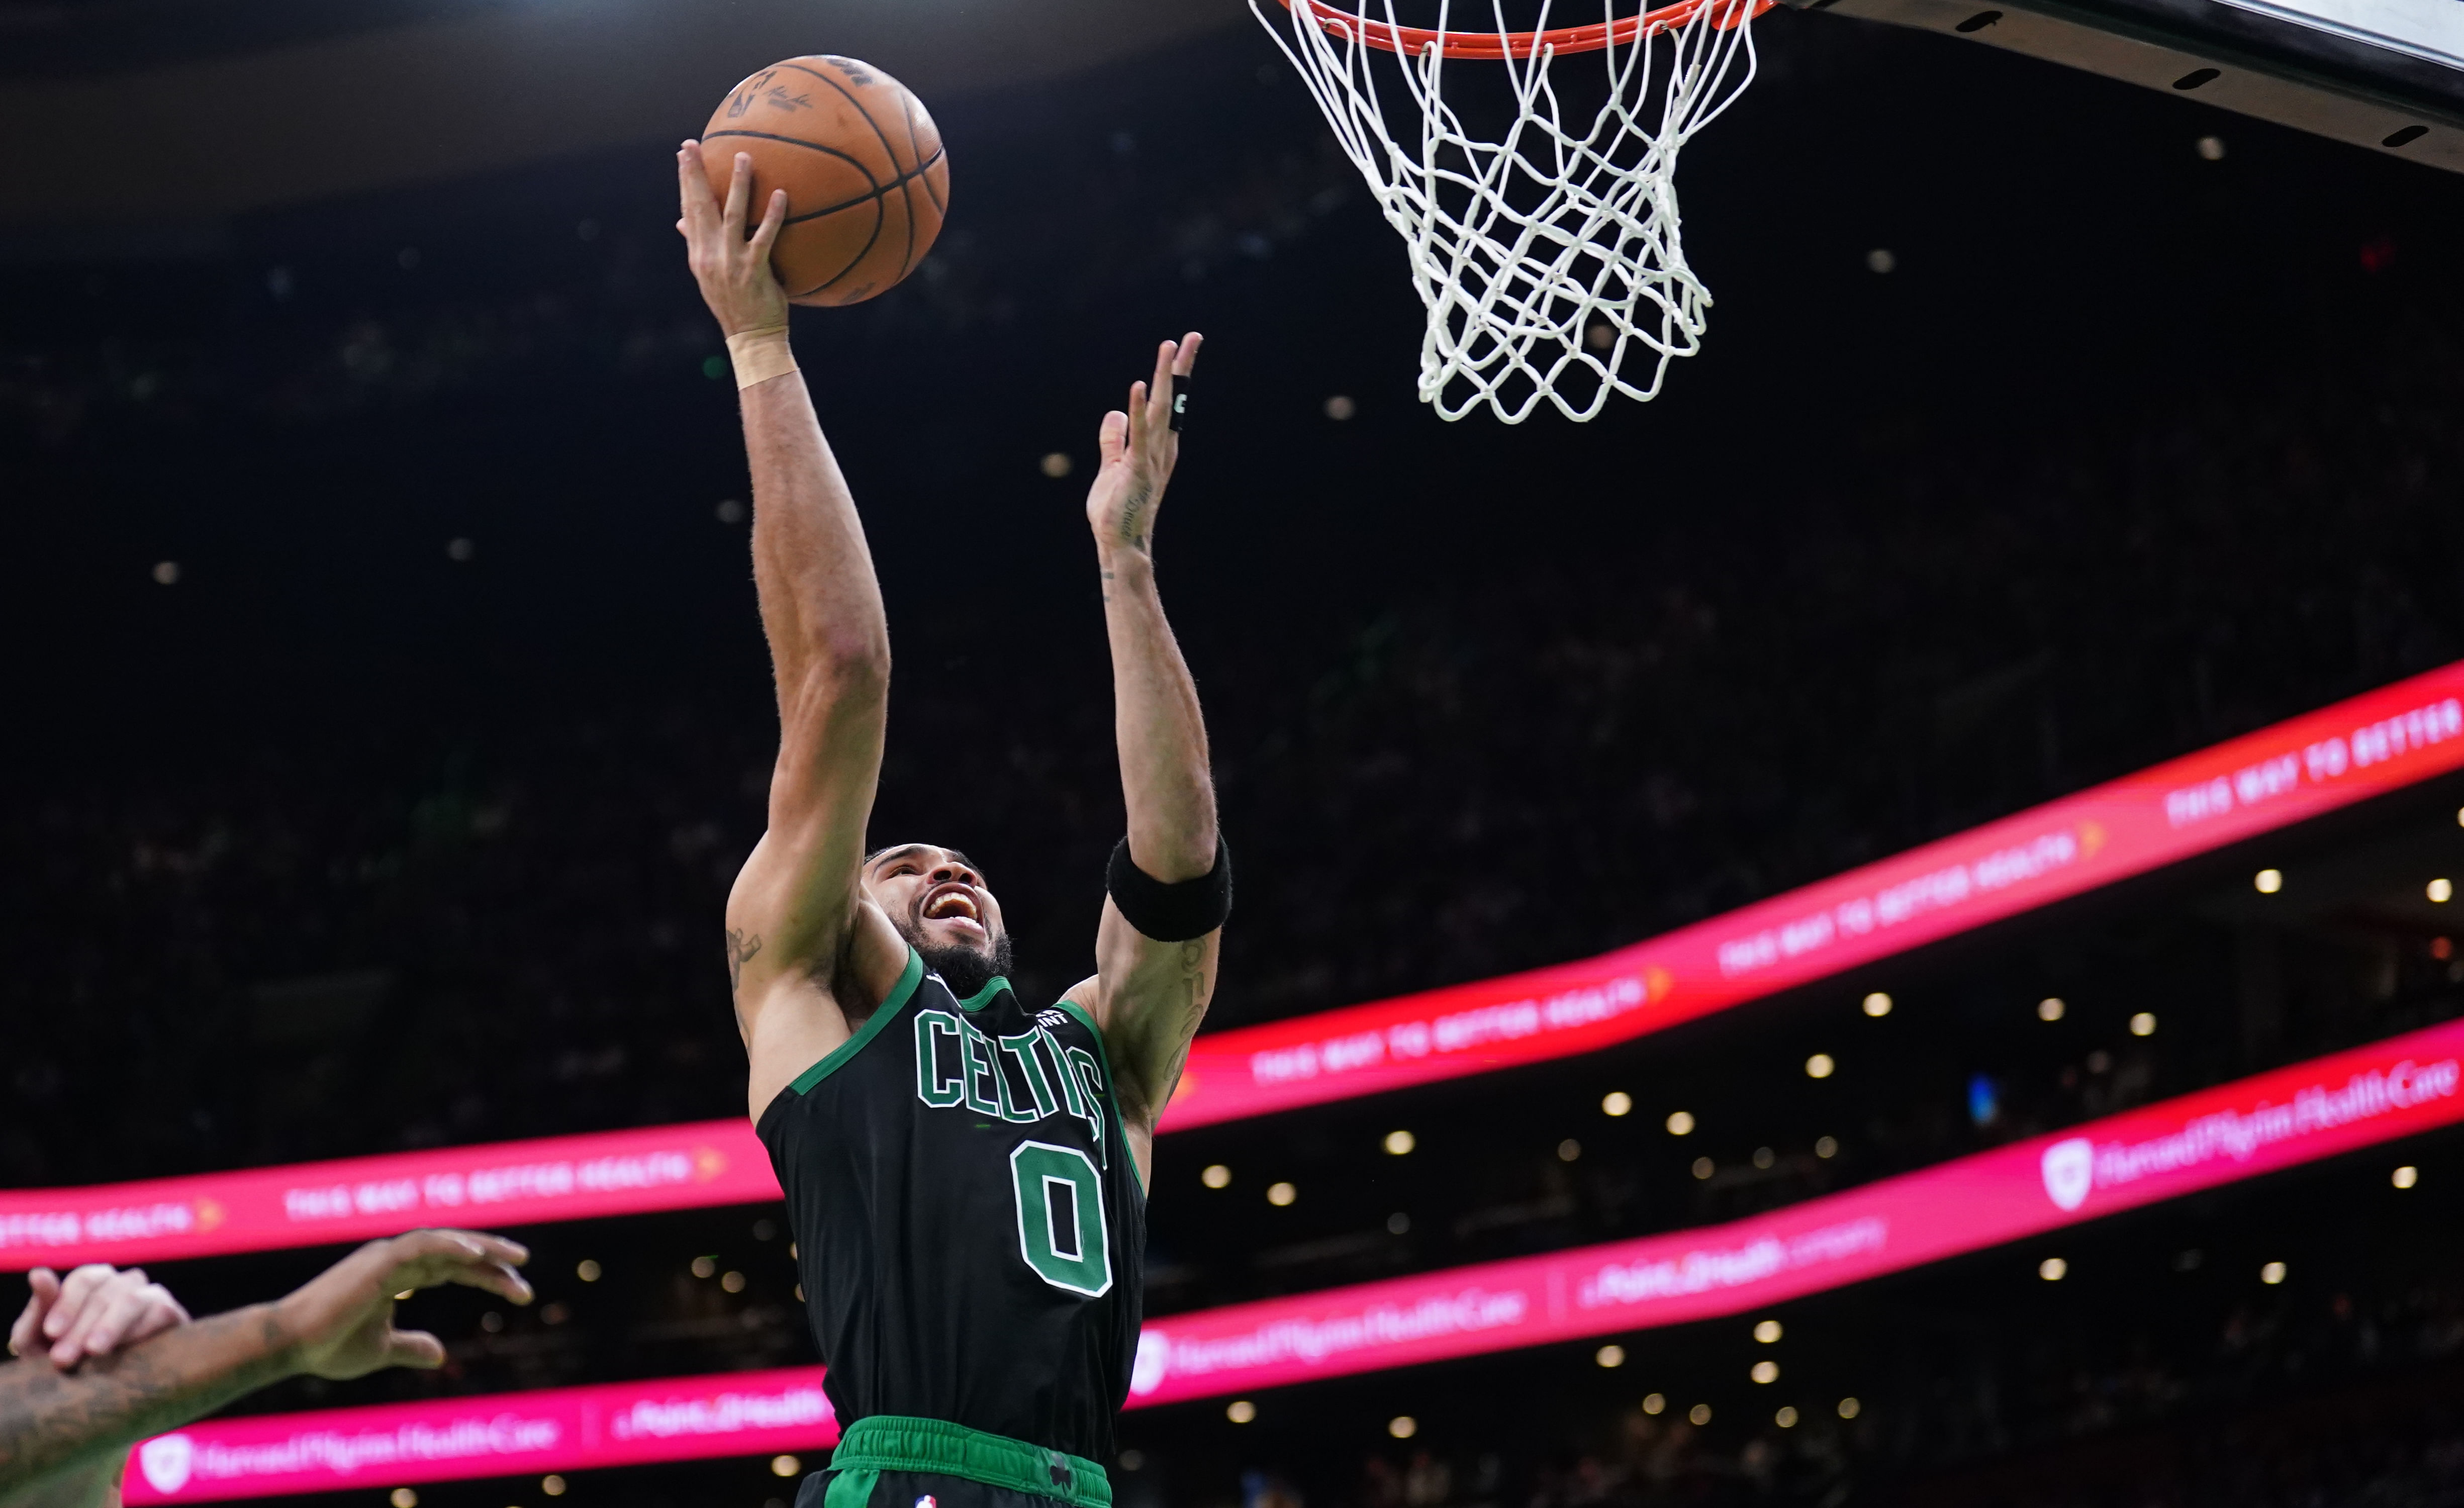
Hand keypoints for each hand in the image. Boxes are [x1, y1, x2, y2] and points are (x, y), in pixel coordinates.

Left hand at [9, 1265, 189, 1369]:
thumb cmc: (65, 1360)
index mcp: (93, 1282)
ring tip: (93, 1351)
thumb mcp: (39, 1341)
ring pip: (131, 1299)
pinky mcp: (172, 1314)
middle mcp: (124, 1283)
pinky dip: (140, 1329)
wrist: (103, 1395)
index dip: (67, 1304)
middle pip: (104, 1293)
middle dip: (79, 1328)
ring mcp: (151, 1296)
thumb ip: (39, 1309)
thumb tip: (38, 1273)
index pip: (84, 1279)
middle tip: (61, 1360)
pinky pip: (160, 1311)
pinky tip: (125, 1351)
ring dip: (109, 1325)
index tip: (51, 1333)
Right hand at [274, 1230, 531, 1381]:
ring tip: (518, 1259)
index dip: (487, 1276)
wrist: (290, 1346)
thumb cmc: (327, 1347)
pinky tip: (477, 1256)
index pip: (452, 1268)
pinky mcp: (378, 1262)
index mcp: (397, 1276)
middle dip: (494, 1260)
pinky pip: (421, 1245)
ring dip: (483, 1248)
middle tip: (527, 1270)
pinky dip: (450, 1246)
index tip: (521, 1293)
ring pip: (445, 1242)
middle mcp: (395, 1260)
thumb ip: (410, 1346)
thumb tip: (441, 1354)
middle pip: (456, 1253)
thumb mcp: (380, 1349)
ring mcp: (387, 1257)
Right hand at [677, 141, 791, 337]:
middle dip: (695, 174)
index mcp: (699, 254)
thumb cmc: (736, 305)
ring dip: (738, 185)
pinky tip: (781, 194)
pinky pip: (765, 238)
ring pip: (733, 216)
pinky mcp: (754, 271)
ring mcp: (731, 263)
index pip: (688, 210)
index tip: (683, 155)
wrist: (750, 338)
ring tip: (744, 157)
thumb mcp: (710, 277)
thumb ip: (698, 246)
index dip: (685, 182)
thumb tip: (681, 222)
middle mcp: (709, 255)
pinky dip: (772, 216)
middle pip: (700, 207)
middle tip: (693, 145)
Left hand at [1086, 334, 1202, 557]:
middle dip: (1181, 368)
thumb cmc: (1116, 510)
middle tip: (1192, 337)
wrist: (1119, 543)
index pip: (1170, 405)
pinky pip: (1138, 434)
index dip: (1176, 376)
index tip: (1181, 347)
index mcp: (1157, 448)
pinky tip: (1139, 385)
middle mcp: (1161, 449)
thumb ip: (1113, 440)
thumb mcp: (1111, 468)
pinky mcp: (1136, 469)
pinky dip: (1139, 410)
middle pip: (1172, 401)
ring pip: (1160, 411)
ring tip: (1169, 348)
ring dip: (1164, 379)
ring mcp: (1151, 459)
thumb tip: (1115, 412)